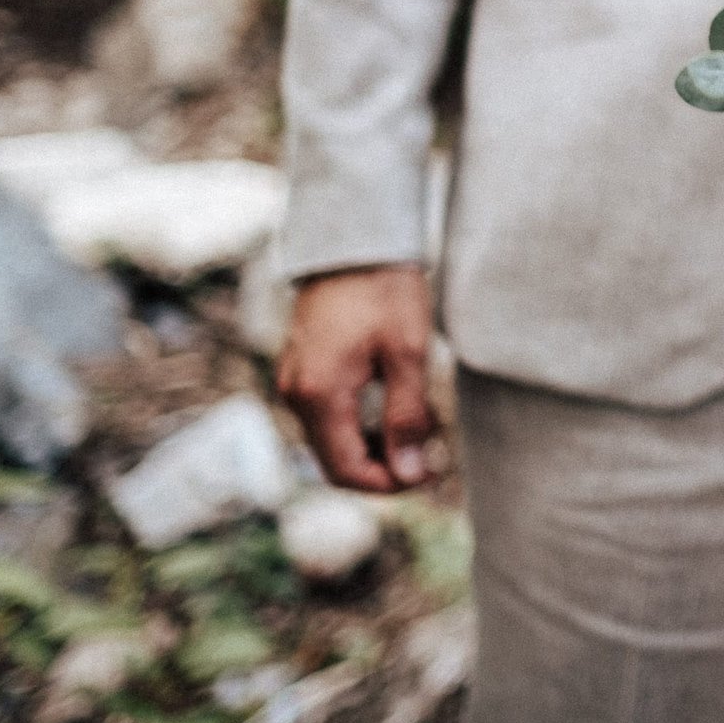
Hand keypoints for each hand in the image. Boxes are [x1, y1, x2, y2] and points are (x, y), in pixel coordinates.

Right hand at [276, 264, 437, 491]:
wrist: (354, 238)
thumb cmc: (385, 289)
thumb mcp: (408, 352)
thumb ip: (407, 416)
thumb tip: (409, 473)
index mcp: (318, 394)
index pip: (346, 471)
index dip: (388, 484)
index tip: (429, 472)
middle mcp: (295, 393)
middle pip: (335, 461)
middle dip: (382, 467)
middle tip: (429, 453)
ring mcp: (294, 380)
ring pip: (331, 440)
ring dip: (373, 445)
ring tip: (419, 425)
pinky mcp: (301, 367)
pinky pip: (326, 415)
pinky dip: (360, 423)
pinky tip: (395, 404)